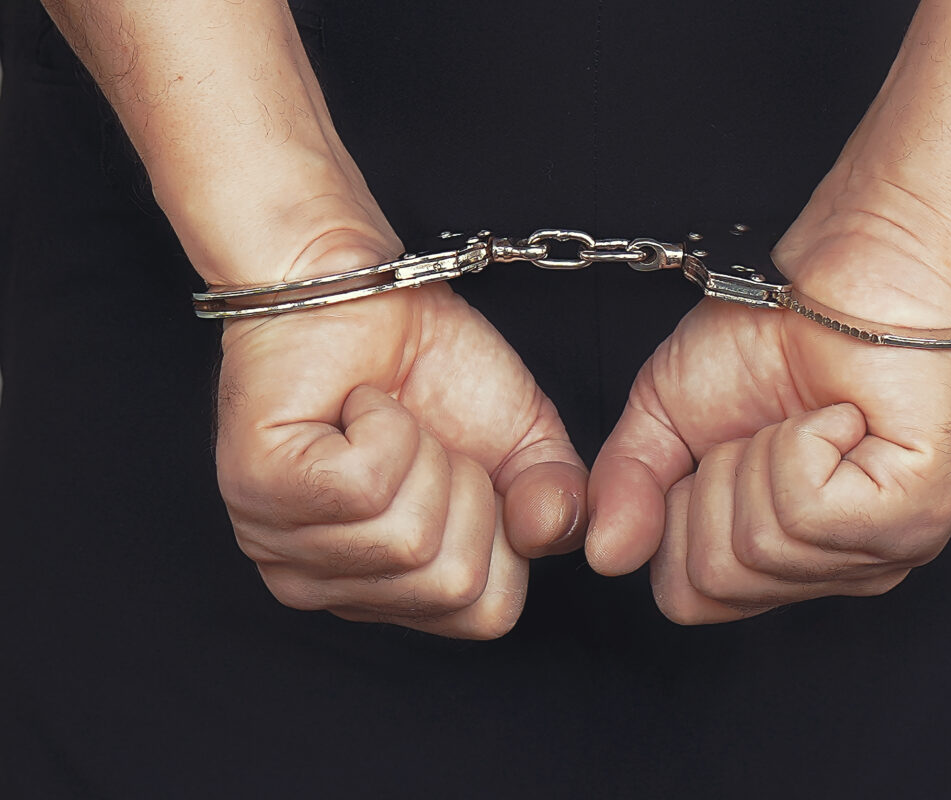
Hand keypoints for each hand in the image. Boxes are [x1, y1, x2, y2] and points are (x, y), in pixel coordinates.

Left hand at [216, 241, 586, 638]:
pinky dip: (385, 426)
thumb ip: (556, 502)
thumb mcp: (524, 442)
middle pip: (451, 584)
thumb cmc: (432, 365)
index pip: (483, 614)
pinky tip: (357, 406)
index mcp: (387, 590)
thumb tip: (550, 532)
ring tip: (387, 419)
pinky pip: (365, 486)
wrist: (364, 288)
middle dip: (465, 489)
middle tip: (426, 437)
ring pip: (407, 540)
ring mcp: (283, 545)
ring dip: (422, 452)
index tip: (467, 469)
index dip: (504, 534)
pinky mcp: (261, 487)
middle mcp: (327, 586)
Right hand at [585, 233, 950, 623]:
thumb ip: (628, 490)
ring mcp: (882, 552)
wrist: (840, 269)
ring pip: (760, 545)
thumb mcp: (664, 416)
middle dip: (715, 483)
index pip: (687, 597)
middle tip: (763, 427)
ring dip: (760, 454)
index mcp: (780, 562)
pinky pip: (808, 509)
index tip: (717, 449)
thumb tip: (603, 553)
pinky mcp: (914, 512)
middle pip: (715, 579)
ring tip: (804, 415)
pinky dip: (802, 443)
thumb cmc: (766, 333)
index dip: (676, 516)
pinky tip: (838, 414)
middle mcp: (833, 573)